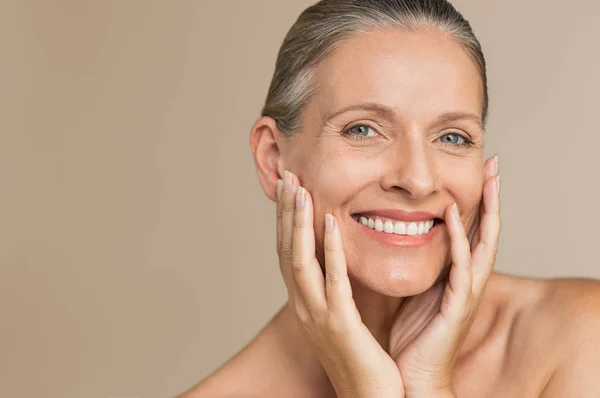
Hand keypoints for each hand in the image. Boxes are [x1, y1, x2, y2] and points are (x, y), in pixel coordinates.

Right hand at [276, 170, 402, 397]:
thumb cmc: (359, 358)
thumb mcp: (339, 317)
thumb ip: (334, 288)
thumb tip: (334, 261)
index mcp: (304, 302)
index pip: (288, 252)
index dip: (285, 220)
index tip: (288, 188)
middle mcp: (303, 305)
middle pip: (286, 250)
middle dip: (284, 212)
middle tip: (286, 176)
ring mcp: (317, 315)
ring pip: (300, 260)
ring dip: (298, 223)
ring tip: (299, 189)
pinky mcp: (339, 324)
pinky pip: (333, 280)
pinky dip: (330, 250)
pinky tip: (331, 223)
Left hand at [389, 155, 500, 396]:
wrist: (411, 378)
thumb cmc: (412, 337)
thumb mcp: (414, 290)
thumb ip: (416, 266)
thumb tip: (397, 237)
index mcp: (456, 276)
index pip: (471, 230)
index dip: (477, 200)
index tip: (478, 171)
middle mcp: (467, 280)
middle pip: (487, 230)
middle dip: (493, 196)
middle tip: (495, 162)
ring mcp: (466, 292)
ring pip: (484, 242)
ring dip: (488, 209)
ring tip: (490, 177)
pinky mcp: (458, 305)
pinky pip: (461, 266)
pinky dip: (459, 238)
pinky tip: (453, 214)